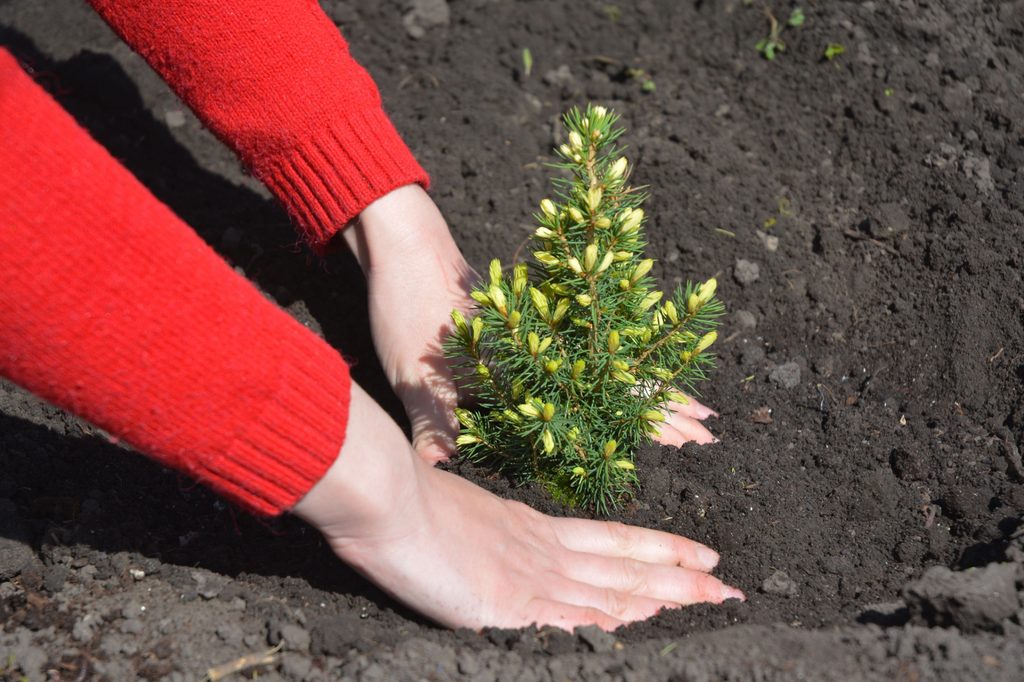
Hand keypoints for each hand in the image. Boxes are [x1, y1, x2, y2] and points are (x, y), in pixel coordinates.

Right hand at [293, 382, 743, 630]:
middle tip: (729, 585)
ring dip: (663, 596)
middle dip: (680, 575)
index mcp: (532, 526)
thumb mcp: (460, 514)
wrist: (385, 497)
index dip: (658, 546)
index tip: (700, 554)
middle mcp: (542, 549)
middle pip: (626, 563)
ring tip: (712, 599)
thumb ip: (489, 536)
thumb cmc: (410, 501)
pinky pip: (570, 618)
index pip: (612, 538)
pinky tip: (644, 626)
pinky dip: (609, 623)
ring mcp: (529, 576)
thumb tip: (500, 549)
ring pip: (612, 587)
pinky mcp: (509, 603)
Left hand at [347, 185, 721, 460]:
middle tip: (708, 426)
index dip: (652, 416)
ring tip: (689, 403)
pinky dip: (612, 361)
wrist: (406, 246)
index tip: (692, 434)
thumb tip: (437, 470)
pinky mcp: (526, 320)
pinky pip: (584, 347)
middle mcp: (547, 344)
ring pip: (611, 361)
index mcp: (531, 360)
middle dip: (665, 404)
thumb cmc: (411, 308)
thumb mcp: (418, 375)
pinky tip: (627, 374)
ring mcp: (541, 331)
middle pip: (623, 378)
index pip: (608, 394)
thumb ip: (436, 423)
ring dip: (648, 384)